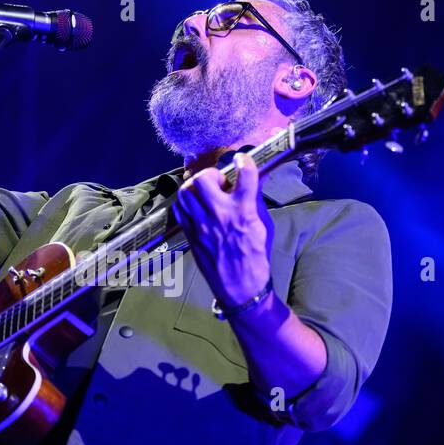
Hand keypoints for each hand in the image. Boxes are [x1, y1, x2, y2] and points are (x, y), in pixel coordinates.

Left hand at [173, 154, 273, 309]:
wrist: (240, 285)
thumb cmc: (255, 256)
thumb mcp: (264, 225)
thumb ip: (256, 200)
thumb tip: (253, 180)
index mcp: (244, 212)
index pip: (244, 176)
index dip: (244, 161)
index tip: (242, 159)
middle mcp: (221, 215)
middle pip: (204, 179)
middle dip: (210, 174)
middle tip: (217, 182)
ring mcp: (202, 225)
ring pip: (186, 192)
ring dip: (195, 187)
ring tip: (204, 193)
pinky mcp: (191, 235)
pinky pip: (180, 209)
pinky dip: (186, 202)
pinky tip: (196, 206)